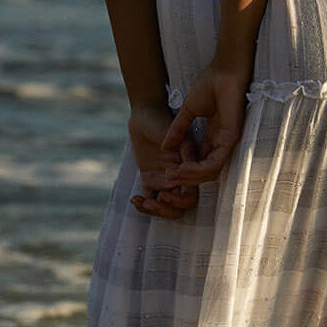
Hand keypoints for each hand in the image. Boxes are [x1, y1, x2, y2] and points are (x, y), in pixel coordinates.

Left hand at [127, 101, 200, 219]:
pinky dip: (142, 205)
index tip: (167, 186)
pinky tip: (135, 199)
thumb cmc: (163, 122)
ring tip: (144, 202)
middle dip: (169, 209)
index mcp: (189, 171)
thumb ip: (186, 151)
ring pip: (165, 207)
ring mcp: (164, 181)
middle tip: (156, 198)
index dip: (181, 197)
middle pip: (180, 207)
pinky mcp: (150, 180)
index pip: (192, 194)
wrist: (146, 116)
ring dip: (156, 210)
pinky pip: (149, 199)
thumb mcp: (177, 134)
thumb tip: (192, 168)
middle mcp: (179, 179)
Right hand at [159, 64, 249, 185]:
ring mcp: (226, 142)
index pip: (199, 162)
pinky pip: (215, 163)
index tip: (168, 169)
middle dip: (185, 177)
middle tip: (168, 177)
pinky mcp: (230, 139)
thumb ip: (178, 130)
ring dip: (190, 176)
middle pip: (204, 172)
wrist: (222, 71)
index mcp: (212, 137)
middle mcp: (220, 142)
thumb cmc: (209, 86)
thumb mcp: (188, 112)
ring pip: (210, 172)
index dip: (183, 169)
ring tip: (174, 173)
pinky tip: (184, 167)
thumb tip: (165, 147)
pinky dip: (199, 169)